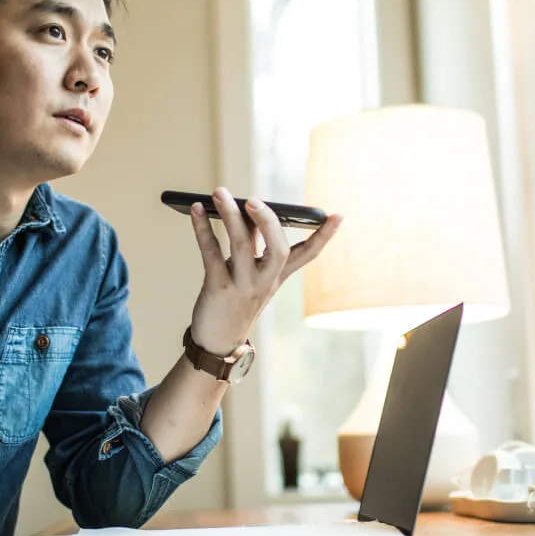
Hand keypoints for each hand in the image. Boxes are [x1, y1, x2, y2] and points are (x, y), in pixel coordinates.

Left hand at [188, 187, 341, 353]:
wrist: (216, 343)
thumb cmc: (233, 302)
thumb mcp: (250, 274)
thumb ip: (254, 243)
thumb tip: (246, 209)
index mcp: (276, 277)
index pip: (307, 255)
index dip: (323, 236)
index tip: (337, 215)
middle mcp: (264, 282)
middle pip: (279, 249)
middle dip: (269, 222)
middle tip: (253, 199)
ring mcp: (242, 286)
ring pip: (241, 245)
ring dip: (230, 215)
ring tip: (219, 192)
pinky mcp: (218, 288)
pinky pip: (211, 253)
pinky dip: (203, 228)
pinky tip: (196, 209)